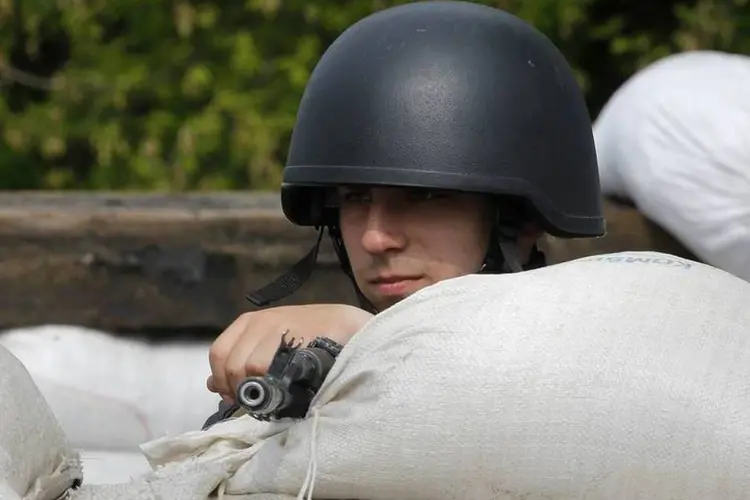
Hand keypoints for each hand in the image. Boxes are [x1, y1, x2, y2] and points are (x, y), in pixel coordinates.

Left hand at [207, 304, 372, 403]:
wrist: (344, 325)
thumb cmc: (305, 337)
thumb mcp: (267, 343)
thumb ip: (241, 360)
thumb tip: (212, 384)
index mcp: (248, 322)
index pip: (218, 353)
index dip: (222, 379)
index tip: (234, 396)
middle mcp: (261, 321)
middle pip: (234, 363)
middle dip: (239, 389)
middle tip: (254, 401)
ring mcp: (282, 327)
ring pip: (253, 367)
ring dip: (258, 388)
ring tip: (271, 396)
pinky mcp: (301, 336)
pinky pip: (279, 367)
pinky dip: (277, 383)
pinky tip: (286, 388)